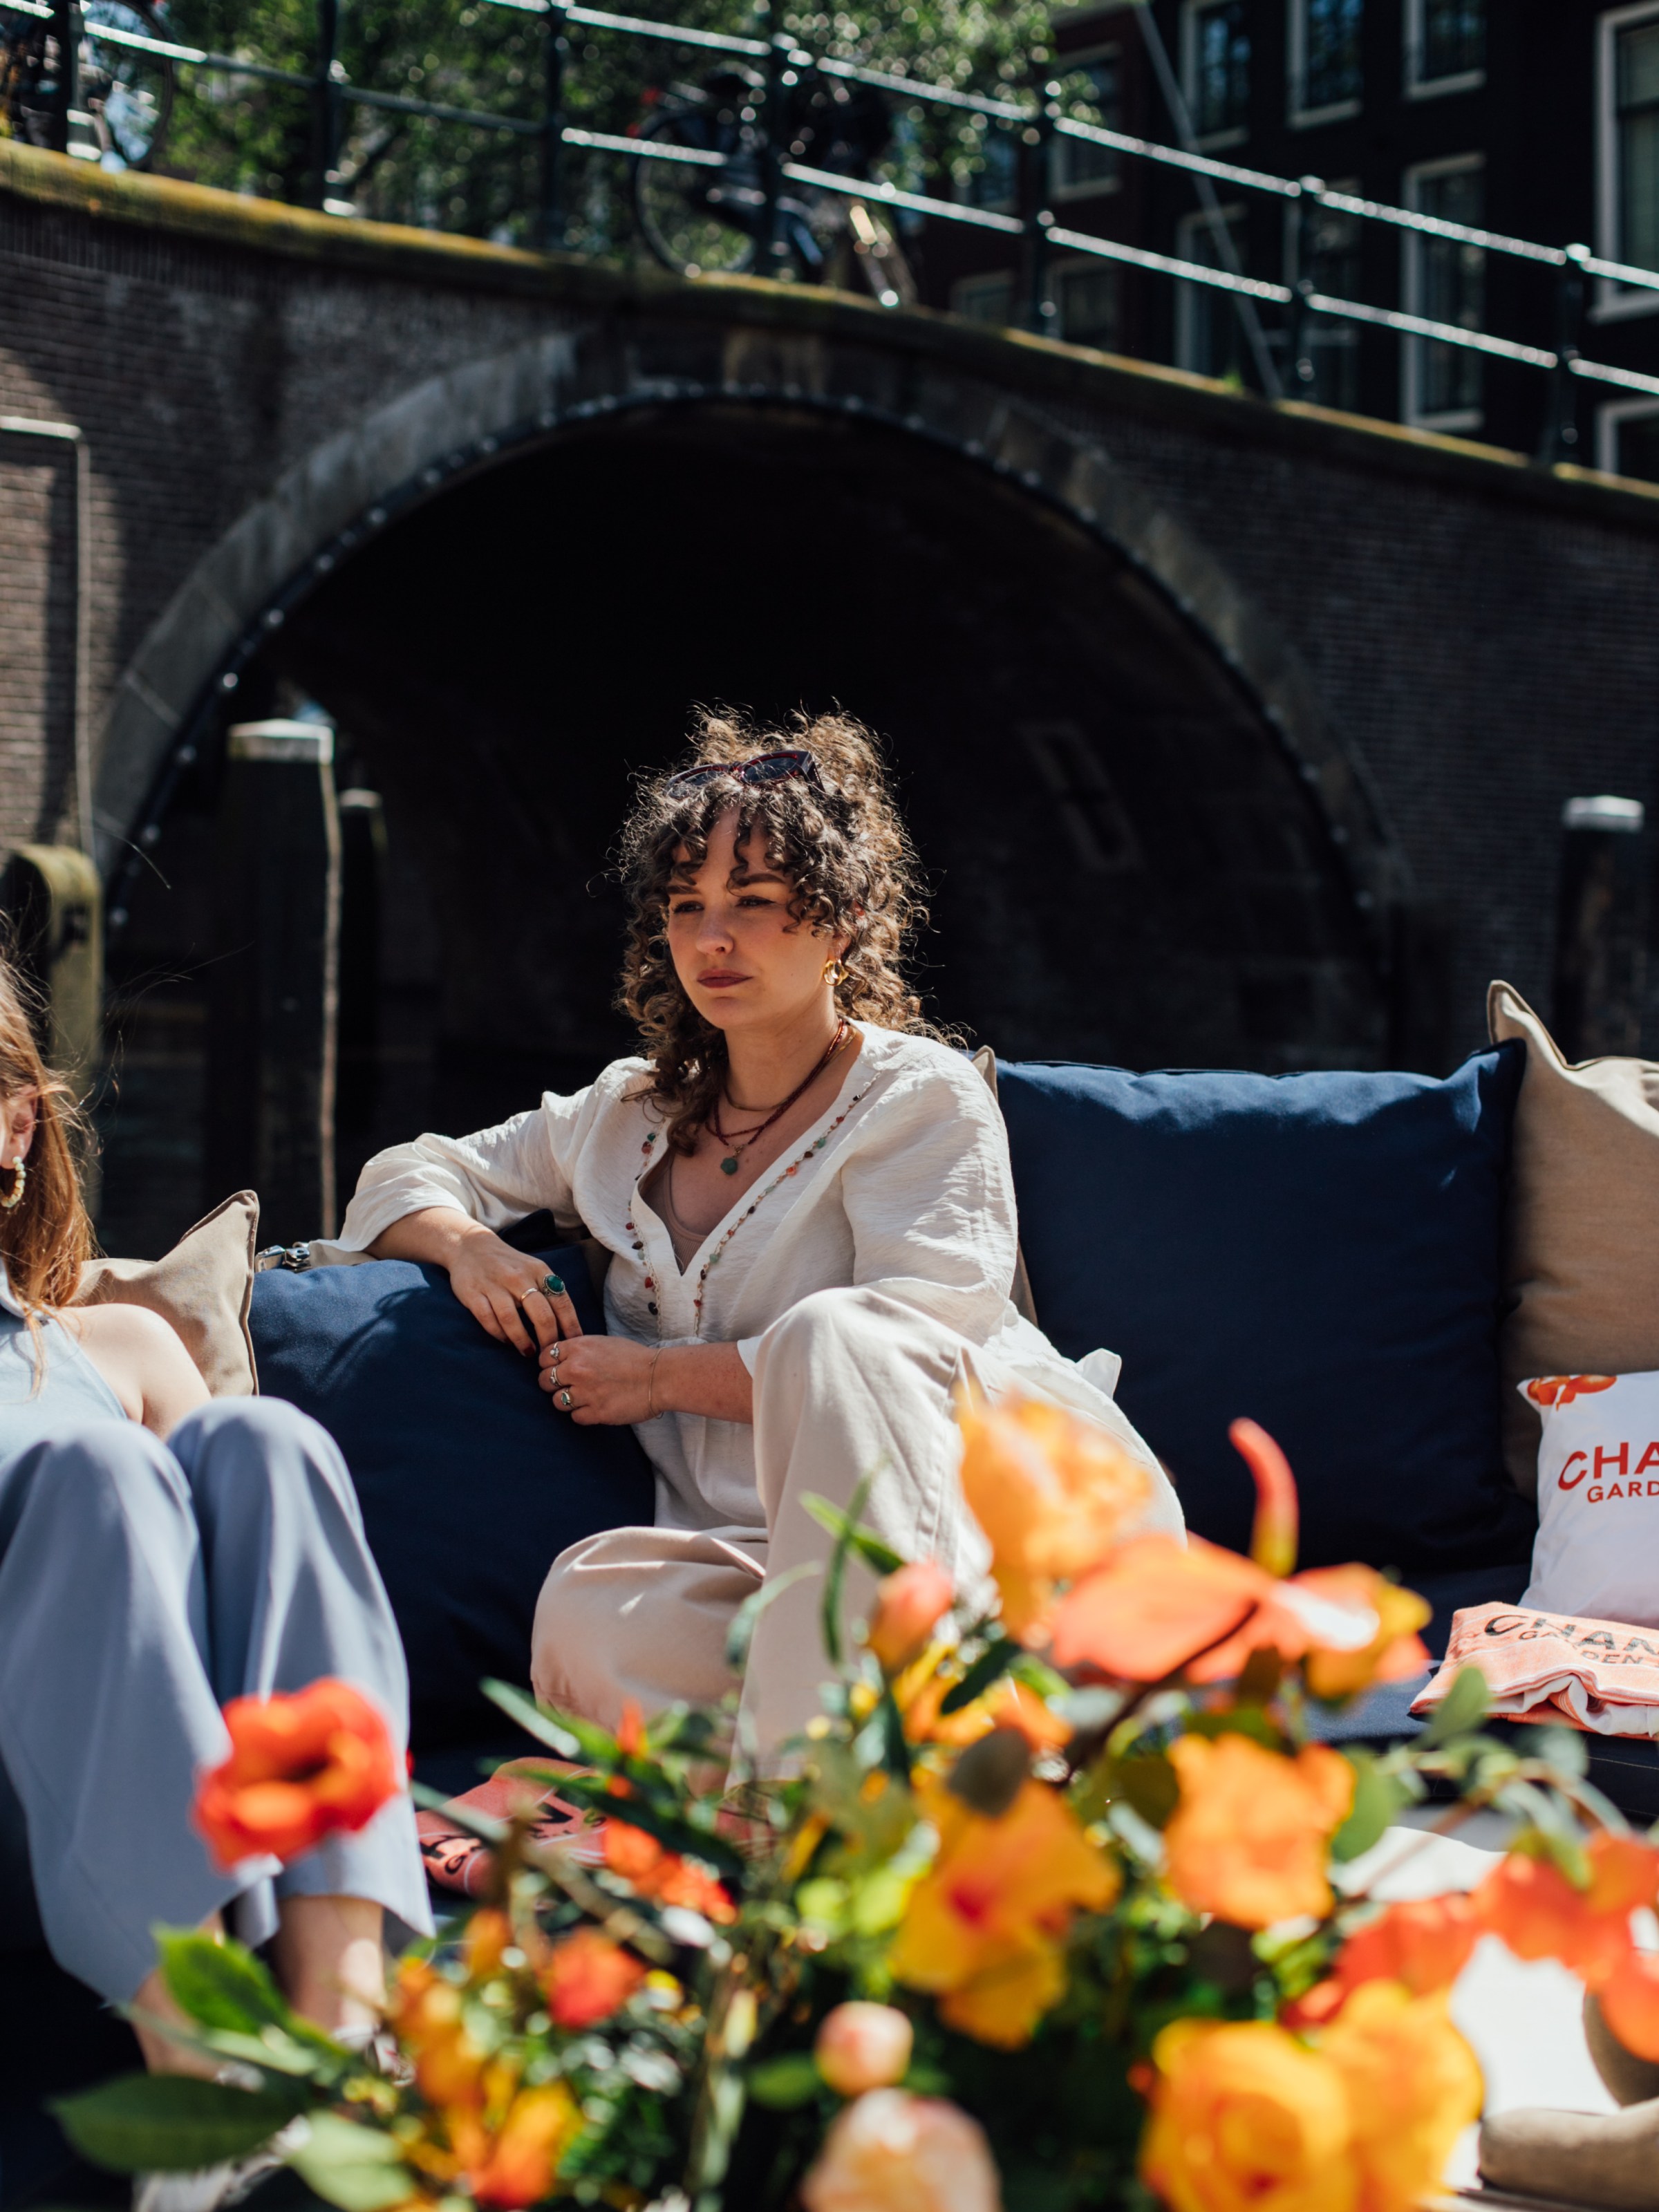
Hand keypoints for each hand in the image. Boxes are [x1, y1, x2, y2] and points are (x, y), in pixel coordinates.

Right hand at [447, 1226, 584, 1355]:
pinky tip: (506, 1341)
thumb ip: (549, 1292)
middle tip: (549, 1354)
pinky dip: (499, 1334)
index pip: (561, 1302)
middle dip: (548, 1339)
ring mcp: (494, 1285)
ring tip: (528, 1352)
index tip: (575, 1344)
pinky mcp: (473, 1293)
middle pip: (541, 1314)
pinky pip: (488, 1320)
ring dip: (522, 1340)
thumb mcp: (534, 1270)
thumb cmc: (510, 1265)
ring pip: (512, 1320)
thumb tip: (569, 1326)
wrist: (470, 1247)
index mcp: (539, 1271)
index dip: (570, 1326)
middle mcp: (518, 1277)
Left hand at [539, 1335, 655, 1425]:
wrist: (660, 1376)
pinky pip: (575, 1417)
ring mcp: (585, 1392)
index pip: (544, 1357)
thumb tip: (563, 1358)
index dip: (550, 1364)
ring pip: (556, 1402)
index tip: (558, 1369)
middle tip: (568, 1386)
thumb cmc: (636, 1358)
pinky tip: (595, 1407)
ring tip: (583, 1398)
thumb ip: (581, 1350)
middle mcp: (577, 1369)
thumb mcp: (604, 1343)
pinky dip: (583, 1414)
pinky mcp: (595, 1412)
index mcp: (579, 1347)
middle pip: (544, 1380)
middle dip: (553, 1384)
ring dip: (567, 1401)